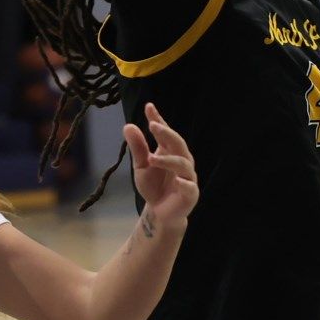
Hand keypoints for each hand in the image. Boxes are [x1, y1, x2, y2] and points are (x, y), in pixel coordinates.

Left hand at [124, 103, 197, 231]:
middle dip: (166, 133)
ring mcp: (188, 176)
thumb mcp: (141, 166)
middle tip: (153, 125)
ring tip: (151, 158)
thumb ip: (137, 148)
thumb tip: (128, 126)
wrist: (160, 212)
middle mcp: (182, 160)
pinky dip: (184, 183)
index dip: (158, 119)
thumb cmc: (153, 186)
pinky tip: (177, 181)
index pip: (165, 132)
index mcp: (170, 151)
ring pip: (182, 163)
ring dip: (168, 160)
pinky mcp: (190, 193)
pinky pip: (190, 186)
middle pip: (178, 143)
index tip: (149, 107)